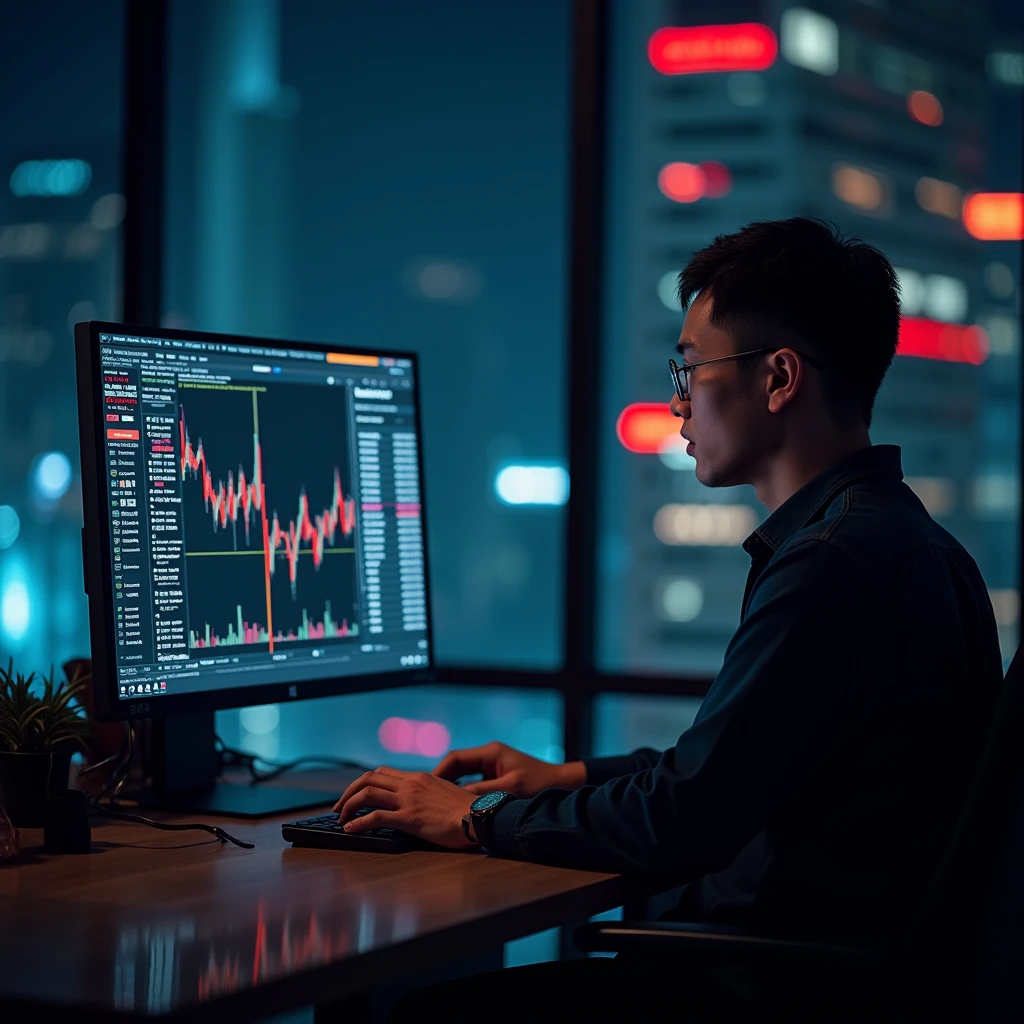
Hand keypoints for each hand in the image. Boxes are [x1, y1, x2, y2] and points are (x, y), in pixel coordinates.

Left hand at [332, 766, 476, 849]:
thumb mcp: (446, 794)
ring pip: (367, 793)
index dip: (364, 782)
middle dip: (348, 791)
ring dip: (348, 805)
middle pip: (369, 778)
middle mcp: (411, 784)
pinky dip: (358, 823)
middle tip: (339, 806)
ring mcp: (409, 800)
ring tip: (340, 818)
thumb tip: (420, 803)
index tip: (356, 794)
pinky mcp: (409, 818)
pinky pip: (376, 817)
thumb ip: (430, 793)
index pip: (383, 772)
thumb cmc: (468, 812)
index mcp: (420, 777)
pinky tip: (351, 830)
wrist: (480, 817)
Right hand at [432, 741, 585, 798]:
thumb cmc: (539, 785)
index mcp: (490, 753)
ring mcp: (493, 766)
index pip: (455, 758)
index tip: (427, 788)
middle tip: (426, 797)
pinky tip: (455, 806)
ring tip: (436, 803)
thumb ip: (482, 793)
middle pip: (456, 766)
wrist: (562, 784)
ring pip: (463, 775)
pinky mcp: (497, 777)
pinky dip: (463, 792)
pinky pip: (473, 782)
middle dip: (441, 781)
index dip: (439, 773)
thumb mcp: (509, 790)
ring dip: (451, 787)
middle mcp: (489, 756)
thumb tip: (454, 800)